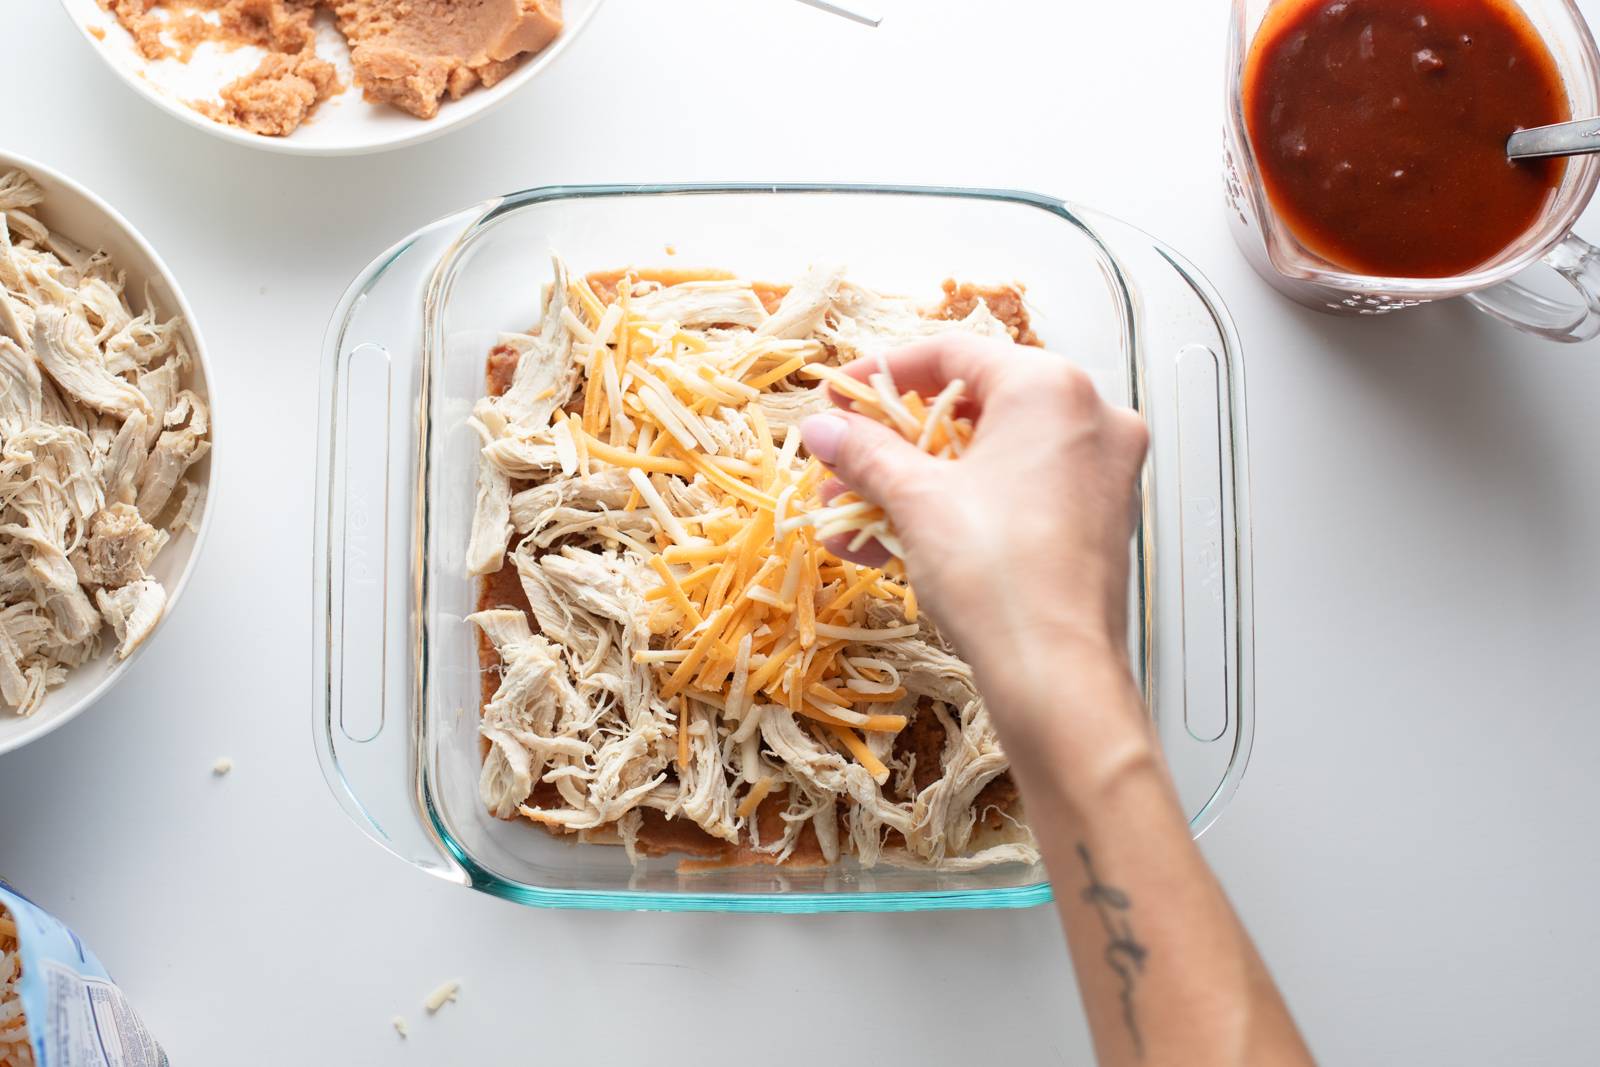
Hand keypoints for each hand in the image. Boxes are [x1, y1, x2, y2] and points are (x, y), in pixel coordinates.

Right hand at [799, 335, 1148, 695]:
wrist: (1058, 675)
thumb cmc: (999, 574)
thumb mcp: (916, 500)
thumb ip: (866, 452)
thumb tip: (825, 427)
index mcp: (1050, 387)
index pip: (954, 352)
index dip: (883, 371)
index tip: (840, 394)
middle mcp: (1088, 416)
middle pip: (971, 408)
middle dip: (893, 443)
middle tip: (843, 460)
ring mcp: (1099, 470)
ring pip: (988, 460)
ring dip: (914, 485)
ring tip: (850, 515)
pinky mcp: (1097, 520)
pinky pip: (1014, 496)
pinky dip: (957, 511)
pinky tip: (891, 543)